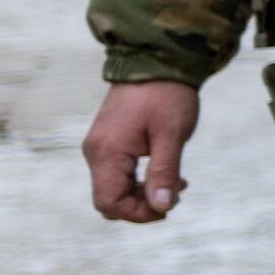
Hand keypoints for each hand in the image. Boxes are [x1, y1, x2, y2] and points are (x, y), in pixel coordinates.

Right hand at [85, 79, 197, 223]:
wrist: (154, 61)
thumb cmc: (166, 95)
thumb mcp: (172, 134)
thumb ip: (164, 172)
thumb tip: (162, 207)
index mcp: (107, 152)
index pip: (109, 203)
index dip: (138, 213)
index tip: (168, 205)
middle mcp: (96, 152)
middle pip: (110, 200)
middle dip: (143, 205)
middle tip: (176, 190)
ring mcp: (100, 147)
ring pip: (115, 189)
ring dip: (145, 194)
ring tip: (177, 181)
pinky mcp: (108, 143)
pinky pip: (118, 175)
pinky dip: (140, 181)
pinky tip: (167, 173)